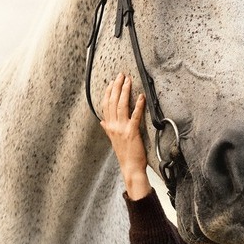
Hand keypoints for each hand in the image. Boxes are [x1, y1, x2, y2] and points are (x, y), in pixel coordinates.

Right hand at [100, 73, 151, 198]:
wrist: (130, 168)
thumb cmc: (125, 155)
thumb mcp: (113, 141)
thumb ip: (108, 129)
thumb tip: (102, 122)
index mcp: (109, 127)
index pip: (106, 105)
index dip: (108, 92)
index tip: (112, 82)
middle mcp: (113, 126)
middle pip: (112, 102)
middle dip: (117, 87)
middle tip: (121, 75)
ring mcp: (122, 129)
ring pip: (121, 105)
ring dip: (125, 91)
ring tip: (129, 81)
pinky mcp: (132, 132)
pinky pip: (135, 116)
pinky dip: (138, 105)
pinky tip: (141, 96)